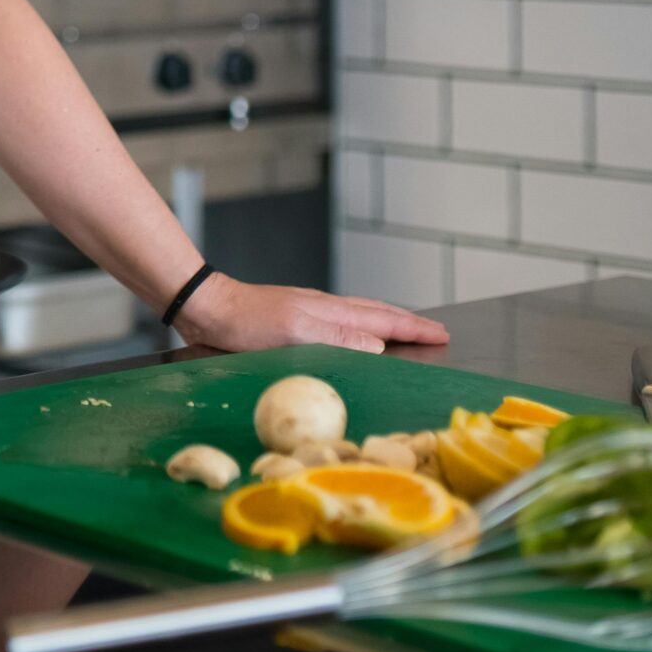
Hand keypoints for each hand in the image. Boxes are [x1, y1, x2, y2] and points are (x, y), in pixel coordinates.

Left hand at [174, 273, 449, 353]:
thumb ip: (338, 339)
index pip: (383, 319)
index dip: (414, 328)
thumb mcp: (295, 335)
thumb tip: (380, 344)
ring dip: (387, 322)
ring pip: (360, 314)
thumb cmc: (247, 324)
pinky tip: (353, 335)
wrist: (209, 307)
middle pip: (377, 313)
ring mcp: (310, 311)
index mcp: (331, 312)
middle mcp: (325, 308)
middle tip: (435, 331)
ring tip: (404, 329)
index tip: (442, 334)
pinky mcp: (295, 319)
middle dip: (408, 322)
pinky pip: (342, 322)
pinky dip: (360, 326)